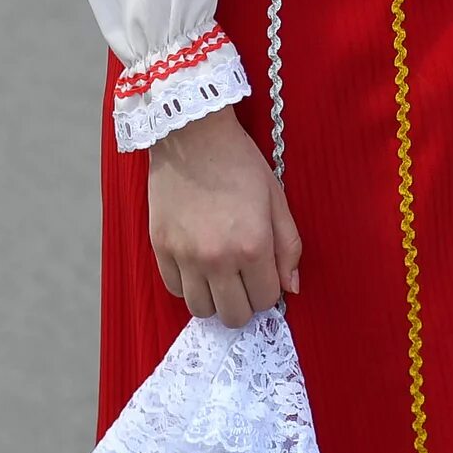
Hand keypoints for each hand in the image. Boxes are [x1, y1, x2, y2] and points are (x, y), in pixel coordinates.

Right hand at [145, 105, 300, 323]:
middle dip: (245, 302)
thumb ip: (289, 246)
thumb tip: (292, 287)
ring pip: (201, 310)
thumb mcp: (276, 199)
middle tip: (244, 280)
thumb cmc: (240, 163)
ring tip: (220, 276)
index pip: (265, 299)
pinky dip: (188, 285)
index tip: (265, 274)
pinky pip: (174, 289)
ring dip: (215, 299)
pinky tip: (197, 264)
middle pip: (233, 315)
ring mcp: (185, 257)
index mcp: (253, 245)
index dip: (269, 290)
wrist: (193, 137)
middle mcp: (218, 259)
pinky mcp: (161, 249)